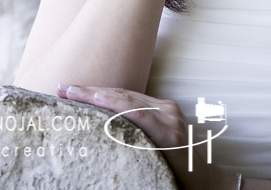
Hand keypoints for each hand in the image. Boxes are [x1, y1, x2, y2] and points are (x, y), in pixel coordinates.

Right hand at [56, 83, 238, 189]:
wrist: (206, 179)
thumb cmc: (179, 181)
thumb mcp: (155, 170)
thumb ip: (133, 150)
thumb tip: (101, 137)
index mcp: (166, 134)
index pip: (129, 109)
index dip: (101, 99)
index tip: (76, 94)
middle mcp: (168, 116)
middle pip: (125, 97)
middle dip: (92, 91)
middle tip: (64, 89)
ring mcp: (169, 109)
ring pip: (128, 94)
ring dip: (99, 91)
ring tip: (72, 90)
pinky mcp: (167, 106)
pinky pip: (136, 98)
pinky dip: (113, 95)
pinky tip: (95, 94)